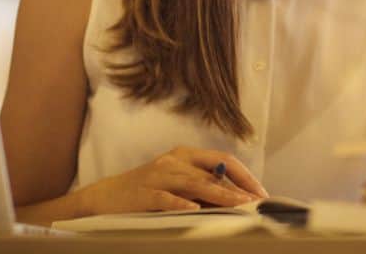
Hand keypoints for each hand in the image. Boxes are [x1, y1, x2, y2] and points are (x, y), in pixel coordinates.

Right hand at [75, 146, 268, 214]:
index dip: (244, 175)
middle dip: (237, 187)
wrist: (105, 196)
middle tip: (256, 202)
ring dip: (219, 194)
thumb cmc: (146, 191)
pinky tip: (194, 209)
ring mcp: (158, 176)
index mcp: (185, 155)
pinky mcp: (143, 193)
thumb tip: (237, 200)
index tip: (260, 192)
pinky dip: (180, 203)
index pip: (222, 160)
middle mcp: (174, 161)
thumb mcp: (176, 184)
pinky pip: (165, 197)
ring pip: (194, 183)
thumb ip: (203, 187)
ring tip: (238, 205)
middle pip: (212, 171)